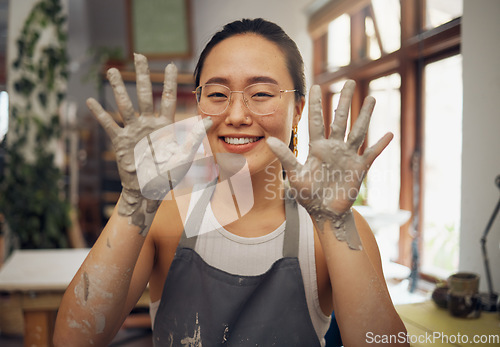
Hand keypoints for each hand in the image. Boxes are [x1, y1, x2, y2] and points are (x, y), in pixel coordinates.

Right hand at [86, 54, 210, 232]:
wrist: (150, 191)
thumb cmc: (169, 175)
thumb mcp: (185, 156)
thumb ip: (194, 137)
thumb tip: (209, 119)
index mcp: (166, 126)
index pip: (169, 99)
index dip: (170, 82)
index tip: (170, 65)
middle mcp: (149, 124)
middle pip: (145, 95)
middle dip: (142, 76)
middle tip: (138, 56)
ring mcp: (134, 131)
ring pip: (125, 105)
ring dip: (118, 88)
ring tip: (111, 71)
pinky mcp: (121, 142)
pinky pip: (110, 125)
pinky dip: (100, 114)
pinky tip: (91, 101)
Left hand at [267, 81, 391, 228]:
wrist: (324, 213)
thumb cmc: (308, 195)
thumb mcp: (294, 175)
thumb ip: (285, 156)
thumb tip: (269, 140)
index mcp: (317, 147)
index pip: (316, 121)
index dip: (315, 104)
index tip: (315, 86)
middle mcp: (333, 147)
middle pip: (340, 119)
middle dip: (344, 101)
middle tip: (348, 82)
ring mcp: (347, 156)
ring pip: (358, 131)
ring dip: (364, 116)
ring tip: (371, 98)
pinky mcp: (359, 168)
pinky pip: (371, 154)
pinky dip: (380, 145)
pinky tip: (388, 134)